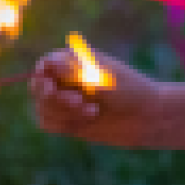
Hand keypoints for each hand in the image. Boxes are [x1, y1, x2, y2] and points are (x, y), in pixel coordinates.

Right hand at [30, 44, 184, 148]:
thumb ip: (74, 71)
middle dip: (55, 98)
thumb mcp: (102, 77)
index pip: (44, 65)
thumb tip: (46, 62)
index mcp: (74, 61)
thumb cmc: (129, 91)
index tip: (54, 87)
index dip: (43, 77)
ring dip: (63, 112)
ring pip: (42, 107)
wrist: (147, 117)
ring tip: (91, 112)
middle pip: (37, 87)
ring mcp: (65, 101)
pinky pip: (47, 122)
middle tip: (80, 102)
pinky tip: (85, 122)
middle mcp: (66, 79)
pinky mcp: (68, 121)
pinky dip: (62, 123)